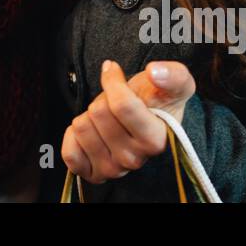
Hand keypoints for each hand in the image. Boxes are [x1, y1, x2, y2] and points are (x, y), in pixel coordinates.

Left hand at [61, 59, 195, 183]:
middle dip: (102, 99)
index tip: (113, 70)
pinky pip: (70, 152)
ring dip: (88, 116)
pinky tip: (90, 132)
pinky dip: (73, 137)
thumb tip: (155, 72)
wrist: (145, 122)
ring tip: (105, 119)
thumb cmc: (157, 100)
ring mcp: (113, 170)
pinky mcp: (93, 174)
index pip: (121, 105)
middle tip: (114, 104)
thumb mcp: (175, 82)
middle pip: (97, 113)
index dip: (112, 80)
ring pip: (81, 128)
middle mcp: (135, 160)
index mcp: (155, 139)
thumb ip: (173, 75)